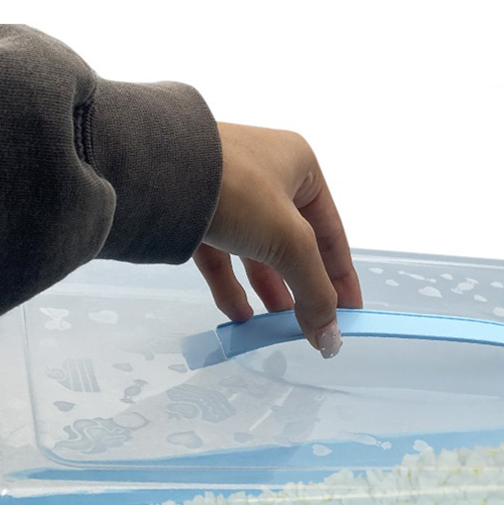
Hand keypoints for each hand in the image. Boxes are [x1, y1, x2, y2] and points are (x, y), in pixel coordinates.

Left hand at [193, 124, 361, 357]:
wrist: (154, 169)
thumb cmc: (238, 189)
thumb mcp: (290, 243)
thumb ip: (315, 292)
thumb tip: (331, 337)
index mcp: (301, 168)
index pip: (332, 234)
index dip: (342, 278)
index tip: (349, 315)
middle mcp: (268, 176)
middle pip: (294, 246)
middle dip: (302, 289)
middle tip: (311, 327)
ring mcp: (229, 193)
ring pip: (258, 253)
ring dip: (269, 291)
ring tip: (276, 327)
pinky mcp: (196, 212)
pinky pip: (222, 256)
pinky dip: (232, 287)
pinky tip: (240, 316)